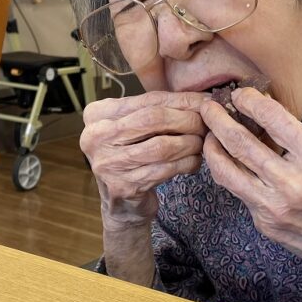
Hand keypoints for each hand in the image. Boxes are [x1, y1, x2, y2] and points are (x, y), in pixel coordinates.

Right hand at [80, 91, 207, 230]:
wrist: (121, 203)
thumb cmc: (132, 157)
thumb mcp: (135, 128)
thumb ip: (158, 110)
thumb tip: (202, 99)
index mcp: (97, 114)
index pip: (147, 100)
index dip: (181, 100)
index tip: (206, 101)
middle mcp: (95, 136)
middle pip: (154, 119)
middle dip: (187, 120)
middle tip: (206, 124)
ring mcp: (107, 163)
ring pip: (161, 146)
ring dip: (189, 143)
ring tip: (201, 143)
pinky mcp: (122, 186)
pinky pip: (164, 169)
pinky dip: (185, 163)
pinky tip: (194, 161)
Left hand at [200, 87, 301, 277]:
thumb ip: (301, 140)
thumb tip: (265, 117)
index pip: (273, 119)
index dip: (250, 101)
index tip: (240, 94)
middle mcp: (294, 182)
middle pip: (241, 143)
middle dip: (218, 119)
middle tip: (208, 106)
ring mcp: (275, 206)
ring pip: (227, 170)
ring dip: (212, 147)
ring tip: (208, 133)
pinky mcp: (266, 224)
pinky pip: (239, 191)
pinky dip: (230, 172)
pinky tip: (227, 161)